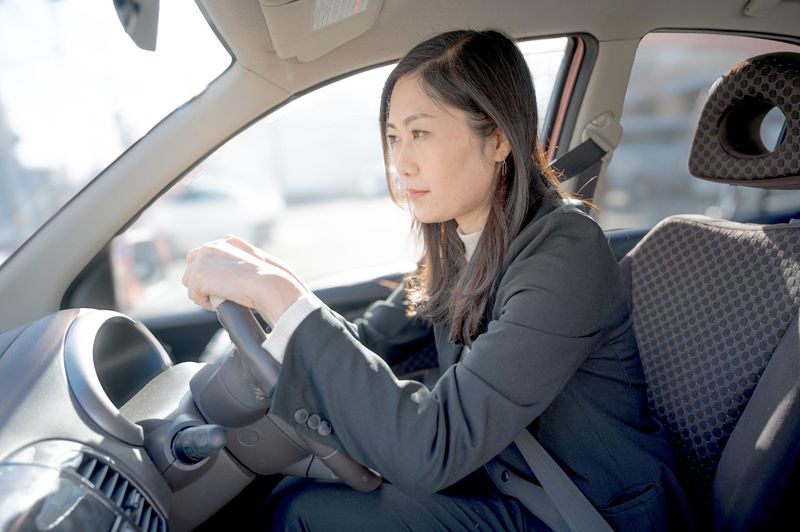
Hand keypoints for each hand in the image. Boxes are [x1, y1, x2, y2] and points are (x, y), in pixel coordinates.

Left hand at [182, 239, 305, 325]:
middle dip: (202, 284)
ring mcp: (202, 261)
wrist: (267, 283)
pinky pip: (195, 296)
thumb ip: (238, 261)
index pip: (202, 256)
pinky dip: (206, 303)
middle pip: (191, 269)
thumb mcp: (254, 262)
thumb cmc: (268, 277)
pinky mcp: (198, 277)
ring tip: (221, 298)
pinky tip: (221, 301)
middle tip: (218, 294)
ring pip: (190, 284)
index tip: (218, 285)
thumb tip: (230, 275)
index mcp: (225, 242)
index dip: (207, 273)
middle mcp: (210, 247)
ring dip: (203, 294)